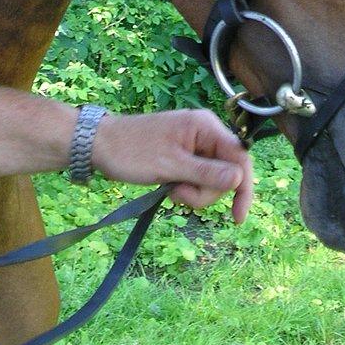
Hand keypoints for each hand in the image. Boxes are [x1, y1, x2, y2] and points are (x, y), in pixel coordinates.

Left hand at [92, 109, 253, 222]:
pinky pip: (198, 178)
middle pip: (226, 172)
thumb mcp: (170, 166)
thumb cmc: (132, 151)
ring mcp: (195, 145)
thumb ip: (206, 172)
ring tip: (169, 190)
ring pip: (212, 180)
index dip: (244, 187)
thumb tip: (239, 179)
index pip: (240, 157)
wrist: (100, 146)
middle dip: (205, 191)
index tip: (237, 218)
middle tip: (177, 194)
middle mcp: (205, 133)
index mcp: (205, 126)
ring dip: (194, 192)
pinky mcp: (185, 157)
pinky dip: (187, 189)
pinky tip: (169, 188)